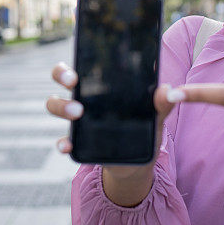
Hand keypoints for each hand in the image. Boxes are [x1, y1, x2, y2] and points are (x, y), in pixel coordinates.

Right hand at [45, 62, 175, 179]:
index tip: (76, 70)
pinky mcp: (78, 142)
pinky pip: (63, 140)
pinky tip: (68, 146)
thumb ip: (161, 102)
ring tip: (78, 113)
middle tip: (74, 83)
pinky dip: (63, 142)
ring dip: (62, 107)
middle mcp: (83, 97)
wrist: (138, 160)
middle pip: (60, 79)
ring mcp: (77, 120)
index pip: (79, 66)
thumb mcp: (155, 114)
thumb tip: (168, 90)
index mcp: (100, 85)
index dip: (71, 63)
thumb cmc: (144, 127)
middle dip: (62, 76)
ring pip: (55, 105)